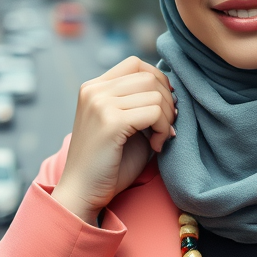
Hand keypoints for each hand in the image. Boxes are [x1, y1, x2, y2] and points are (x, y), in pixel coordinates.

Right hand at [52, 56, 175, 224]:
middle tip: (164, 129)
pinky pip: (155, 113)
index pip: (135, 64)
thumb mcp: (125, 123)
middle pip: (149, 77)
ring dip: (166, 118)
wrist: (83, 192)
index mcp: (94, 87)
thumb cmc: (108, 162)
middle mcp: (94, 90)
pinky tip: (155, 146)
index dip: (158, 82)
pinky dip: (162, 130)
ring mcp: (100, 103)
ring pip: (155, 94)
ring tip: (158, 139)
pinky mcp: (110, 121)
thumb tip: (173, 89)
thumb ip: (141, 103)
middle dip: (167, 103)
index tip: (163, 108)